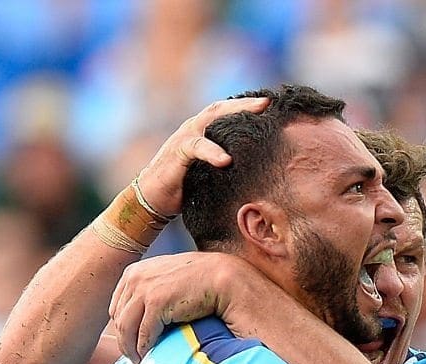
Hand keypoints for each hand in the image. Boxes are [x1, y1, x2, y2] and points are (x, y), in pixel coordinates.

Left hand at [109, 252, 260, 362]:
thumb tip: (141, 316)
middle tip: (134, 357)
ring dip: (132, 349)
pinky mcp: (156, 303)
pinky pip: (144, 334)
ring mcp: (144, 289)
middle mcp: (135, 278)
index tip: (130, 343)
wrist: (220, 276)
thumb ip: (151, 290)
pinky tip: (151, 356)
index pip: (117, 307)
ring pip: (126, 329)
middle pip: (118, 319)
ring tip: (140, 361)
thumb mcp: (166, 279)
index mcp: (134, 272)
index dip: (122, 329)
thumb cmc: (198, 281)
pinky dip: (145, 348)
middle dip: (124, 341)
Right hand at [133, 97, 269, 217]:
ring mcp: (184, 138)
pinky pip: (196, 147)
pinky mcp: (177, 153)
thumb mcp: (210, 172)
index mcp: (203, 132)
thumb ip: (227, 164)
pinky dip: (212, 152)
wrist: (152, 198)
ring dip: (234, 114)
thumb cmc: (184, 186)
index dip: (248, 107)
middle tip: (268, 102)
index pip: (227, 112)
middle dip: (245, 104)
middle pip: (221, 108)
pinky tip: (226, 159)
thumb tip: (259, 172)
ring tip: (257, 115)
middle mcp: (194, 129)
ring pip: (210, 119)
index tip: (273, 106)